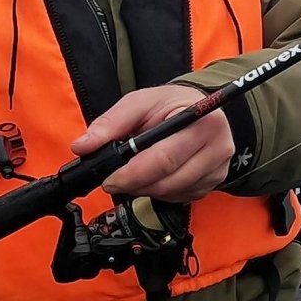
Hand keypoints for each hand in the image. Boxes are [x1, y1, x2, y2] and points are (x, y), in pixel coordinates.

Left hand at [70, 85, 233, 202]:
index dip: (132, 173)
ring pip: (172, 193)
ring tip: (132, 175)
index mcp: (201, 122)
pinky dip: (159, 192)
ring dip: (145, 190)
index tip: (109, 178)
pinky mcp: (212, 184)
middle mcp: (217, 148)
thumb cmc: (170, 104)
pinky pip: (179, 197)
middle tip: (112, 181)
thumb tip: (83, 146)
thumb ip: (111, 123)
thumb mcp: (139, 102)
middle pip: (168, 181)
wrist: (196, 108)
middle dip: (134, 184)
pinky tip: (152, 177)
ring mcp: (217, 169)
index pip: (164, 158)